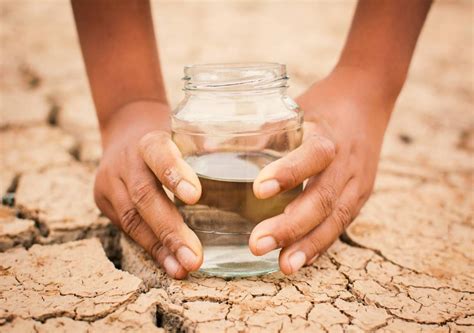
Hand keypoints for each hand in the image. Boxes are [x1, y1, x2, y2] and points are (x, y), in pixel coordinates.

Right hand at [94, 101, 202, 278]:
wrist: (125, 131)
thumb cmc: (169, 137)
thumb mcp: (185, 132)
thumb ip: (208, 150)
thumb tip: (247, 172)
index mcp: (148, 139)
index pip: (158, 153)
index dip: (174, 174)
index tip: (195, 196)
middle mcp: (125, 161)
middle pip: (144, 196)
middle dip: (170, 230)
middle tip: (194, 257)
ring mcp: (111, 183)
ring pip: (132, 219)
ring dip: (161, 248)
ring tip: (183, 268)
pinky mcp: (104, 202)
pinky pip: (128, 230)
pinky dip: (153, 249)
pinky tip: (171, 265)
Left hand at [249, 67, 393, 274]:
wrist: (366, 101)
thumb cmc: (321, 106)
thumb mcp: (294, 109)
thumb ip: (260, 130)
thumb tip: (208, 146)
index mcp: (328, 135)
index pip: (313, 155)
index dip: (289, 173)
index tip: (259, 190)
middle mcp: (346, 163)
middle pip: (323, 199)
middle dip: (291, 225)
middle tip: (257, 244)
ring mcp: (358, 183)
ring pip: (335, 219)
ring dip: (308, 245)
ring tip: (283, 266)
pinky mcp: (360, 197)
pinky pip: (341, 225)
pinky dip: (320, 245)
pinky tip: (300, 260)